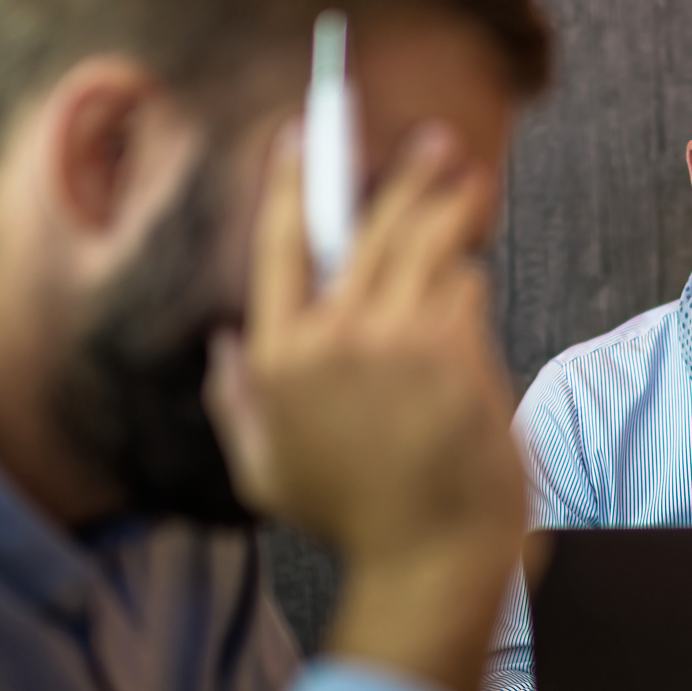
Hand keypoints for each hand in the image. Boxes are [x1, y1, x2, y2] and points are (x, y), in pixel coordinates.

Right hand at [205, 119, 525, 690]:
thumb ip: (235, 404)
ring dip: (449, 203)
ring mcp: (392, 339)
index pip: (279, 247)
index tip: (302, 136)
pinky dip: (467, 282)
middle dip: (402, 172)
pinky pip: (461, 287)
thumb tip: (220, 345)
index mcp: (276, 360)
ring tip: (470, 177)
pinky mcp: (450, 347)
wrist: (432, 554)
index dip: (292, 183)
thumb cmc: (353, 522)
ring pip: (423, 243)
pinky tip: (471, 279)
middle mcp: (329, 338)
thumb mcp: (264, 473)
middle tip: (434, 140)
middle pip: (365, 228)